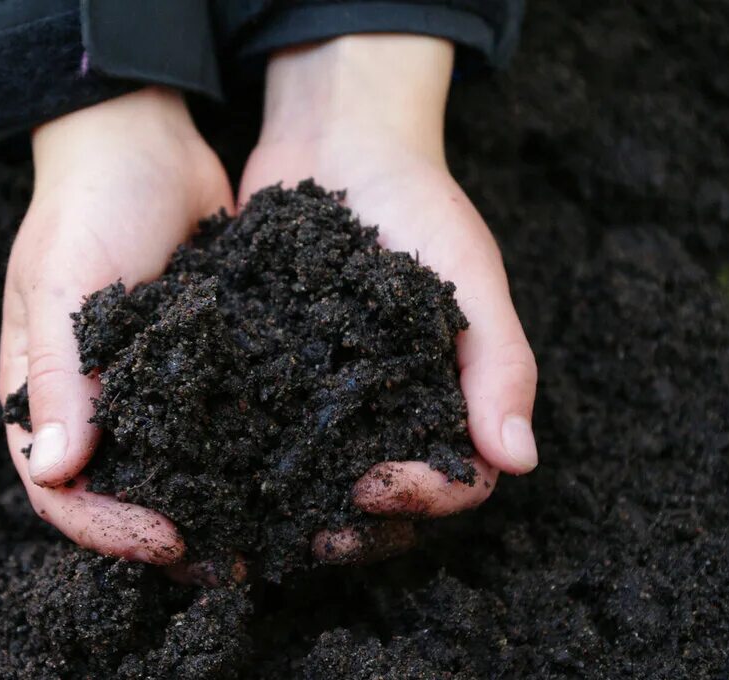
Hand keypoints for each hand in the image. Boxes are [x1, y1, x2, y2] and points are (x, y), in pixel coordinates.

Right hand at [0, 88, 232, 563]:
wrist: (144, 143)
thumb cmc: (85, 204)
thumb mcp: (60, 282)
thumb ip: (59, 373)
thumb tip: (56, 472)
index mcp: (44, 398)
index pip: (61, 494)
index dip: (108, 529)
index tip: (168, 538)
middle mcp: (96, 408)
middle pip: (123, 499)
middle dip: (171, 537)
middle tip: (233, 557)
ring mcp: (151, 391)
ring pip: (178, 473)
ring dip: (217, 508)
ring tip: (270, 532)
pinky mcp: (201, 369)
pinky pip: (219, 426)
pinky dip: (246, 455)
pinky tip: (293, 468)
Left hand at [240, 35, 538, 563]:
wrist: (338, 142)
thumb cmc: (418, 203)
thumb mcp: (469, 272)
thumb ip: (498, 362)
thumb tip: (518, 460)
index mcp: (445, 395)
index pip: (455, 476)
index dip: (424, 497)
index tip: (379, 488)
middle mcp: (386, 408)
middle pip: (382, 495)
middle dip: (353, 524)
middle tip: (308, 539)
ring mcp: (325, 394)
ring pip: (317, 476)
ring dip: (293, 508)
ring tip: (254, 529)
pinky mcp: (271, 370)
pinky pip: (262, 424)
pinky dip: (243, 453)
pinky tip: (209, 471)